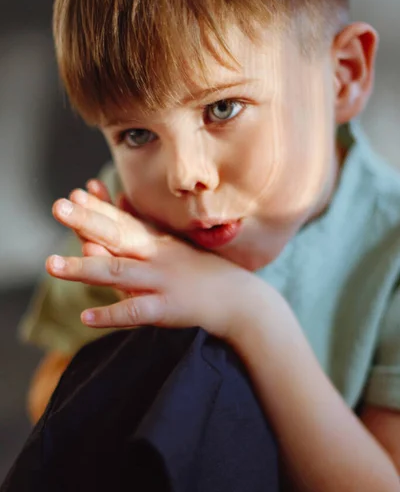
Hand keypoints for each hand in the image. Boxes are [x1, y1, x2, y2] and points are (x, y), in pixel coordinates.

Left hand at [46, 190, 273, 340]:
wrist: (239, 300)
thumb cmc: (202, 269)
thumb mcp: (174, 242)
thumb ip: (143, 222)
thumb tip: (116, 198)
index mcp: (156, 240)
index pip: (122, 219)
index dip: (97, 206)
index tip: (74, 194)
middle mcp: (156, 255)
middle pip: (117, 235)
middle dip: (87, 220)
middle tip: (59, 208)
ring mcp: (160, 281)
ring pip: (119, 271)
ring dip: (85, 267)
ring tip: (52, 265)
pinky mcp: (167, 308)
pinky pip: (136, 312)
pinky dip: (111, 315)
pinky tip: (86, 317)